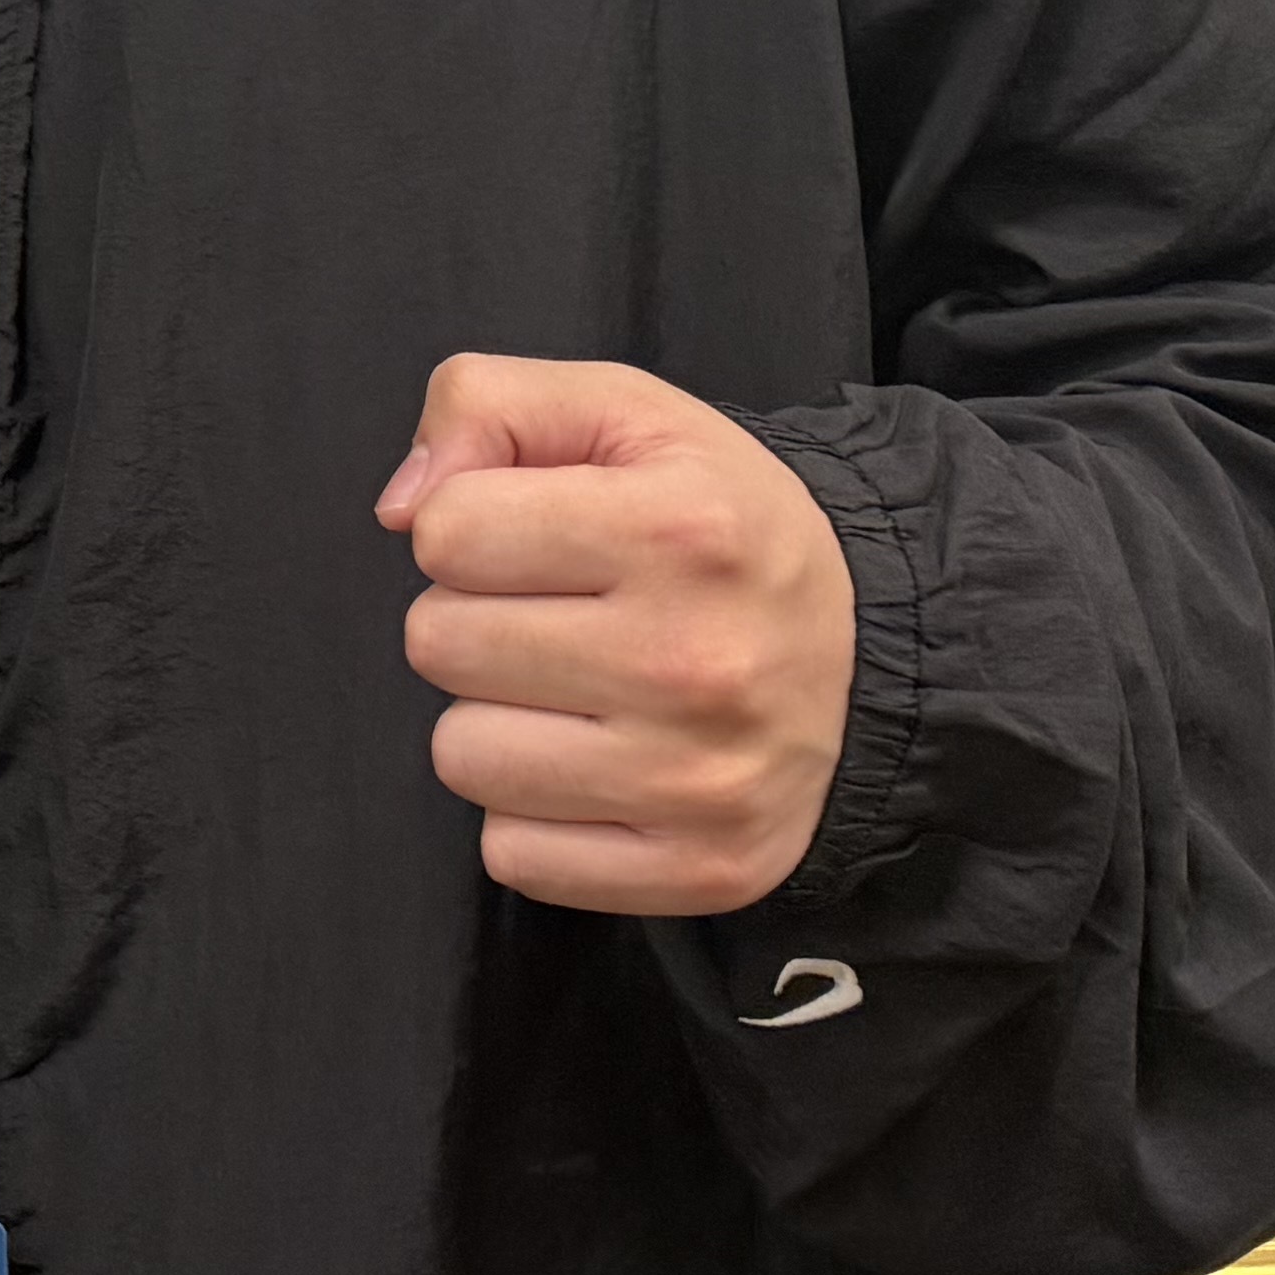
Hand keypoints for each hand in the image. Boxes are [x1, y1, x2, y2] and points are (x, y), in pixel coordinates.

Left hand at [377, 355, 855, 916]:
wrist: (875, 657)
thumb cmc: (722, 530)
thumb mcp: (627, 416)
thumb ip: (489, 404)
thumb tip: (400, 511)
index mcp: (679, 529)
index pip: (446, 534)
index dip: (469, 526)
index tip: (536, 539)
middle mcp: (693, 661)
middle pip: (438, 645)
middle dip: (477, 620)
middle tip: (562, 618)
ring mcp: (699, 781)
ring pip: (462, 756)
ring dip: (497, 720)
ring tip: (580, 693)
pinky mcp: (701, 869)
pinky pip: (513, 856)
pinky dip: (535, 815)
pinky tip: (599, 767)